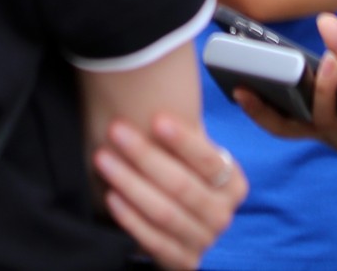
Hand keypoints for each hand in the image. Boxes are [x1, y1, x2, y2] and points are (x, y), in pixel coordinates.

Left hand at [93, 113, 245, 268]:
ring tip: (104, 159)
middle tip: (116, 131)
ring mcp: (204, 241)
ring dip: (130, 183)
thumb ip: (176, 132)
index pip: (208, 160)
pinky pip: (154, 241)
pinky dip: (131, 218)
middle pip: (182, 185)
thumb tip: (154, 83)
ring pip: (165, 212)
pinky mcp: (184, 262)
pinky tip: (111, 195)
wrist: (173, 219)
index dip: (182, 140)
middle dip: (145, 156)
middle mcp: (223, 214)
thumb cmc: (173, 172)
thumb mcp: (183, 153)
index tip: (155, 118)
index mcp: (232, 183)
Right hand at [233, 13, 336, 189]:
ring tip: (330, 65)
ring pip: (324, 121)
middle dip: (267, 109)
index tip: (236, 88)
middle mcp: (324, 131)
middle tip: (255, 84)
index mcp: (315, 117)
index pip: (277, 117)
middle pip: (287, 126)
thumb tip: (324, 19)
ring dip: (324, 91)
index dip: (254, 107)